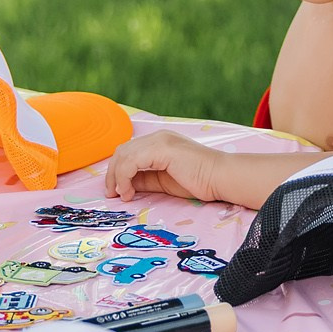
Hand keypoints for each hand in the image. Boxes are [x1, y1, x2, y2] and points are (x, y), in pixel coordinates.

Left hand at [104, 130, 223, 202]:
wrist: (220, 177)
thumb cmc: (198, 181)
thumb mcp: (163, 182)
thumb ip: (144, 180)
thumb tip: (124, 185)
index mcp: (159, 142)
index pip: (128, 151)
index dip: (116, 170)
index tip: (115, 191)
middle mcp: (157, 136)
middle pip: (122, 150)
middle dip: (112, 173)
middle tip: (113, 194)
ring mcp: (160, 140)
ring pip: (124, 155)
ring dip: (117, 177)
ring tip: (123, 195)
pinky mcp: (163, 149)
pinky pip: (132, 161)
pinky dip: (125, 177)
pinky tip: (130, 191)